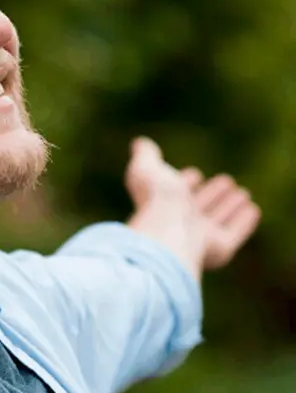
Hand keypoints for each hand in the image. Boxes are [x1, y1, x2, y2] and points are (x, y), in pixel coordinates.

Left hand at [124, 137, 259, 272]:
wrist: (166, 231)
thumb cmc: (155, 199)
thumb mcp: (146, 170)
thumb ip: (145, 157)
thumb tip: (140, 143)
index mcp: (160, 204)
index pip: (176, 191)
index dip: (185, 181)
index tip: (194, 174)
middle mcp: (179, 222)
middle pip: (198, 206)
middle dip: (211, 193)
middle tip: (226, 181)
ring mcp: (198, 237)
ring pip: (216, 219)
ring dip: (229, 206)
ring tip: (242, 192)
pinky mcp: (217, 249)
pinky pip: (234, 234)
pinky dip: (244, 222)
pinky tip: (252, 209)